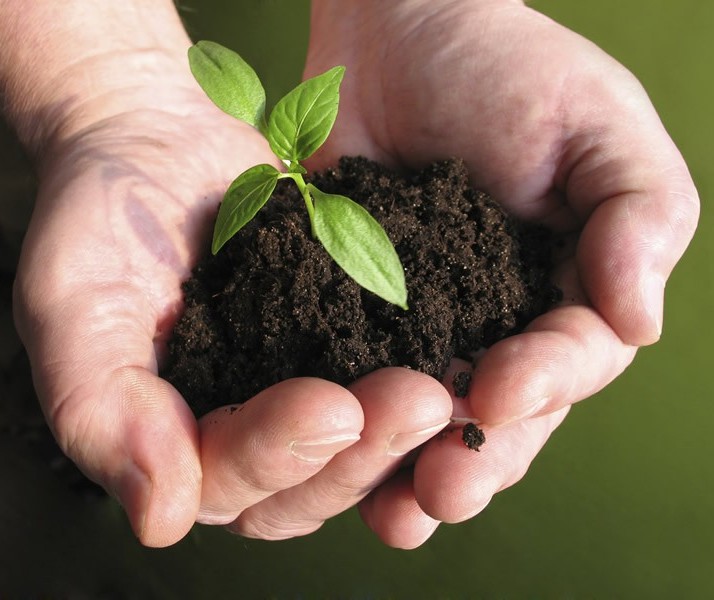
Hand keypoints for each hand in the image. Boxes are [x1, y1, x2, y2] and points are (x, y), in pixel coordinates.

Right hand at [9, 15, 454, 546]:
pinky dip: (427, 372)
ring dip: (407, 429)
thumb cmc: (102, 215)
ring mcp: (299, 385)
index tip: (332, 407)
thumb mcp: (76, 304)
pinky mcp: (343, 339)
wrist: (157, 139)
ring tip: (449, 390)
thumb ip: (100, 409)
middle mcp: (244, 429)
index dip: (280, 454)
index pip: (229, 479)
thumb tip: (159, 517)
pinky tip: (471, 361)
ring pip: (360, 444)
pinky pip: (386, 370)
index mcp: (176, 438)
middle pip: (310, 482)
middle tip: (421, 402)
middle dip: (365, 450)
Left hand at [297, 0, 698, 546]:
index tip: (501, 391)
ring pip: (425, 419)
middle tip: (443, 489)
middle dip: (476, 457)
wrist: (399, 33)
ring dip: (409, 470)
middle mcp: (497, 326)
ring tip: (396, 510)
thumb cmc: (510, 68)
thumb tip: (641, 321)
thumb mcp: (598, 128)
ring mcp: (421, 328)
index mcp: (566, 294)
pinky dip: (344, 425)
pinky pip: (351, 381)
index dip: (544, 385)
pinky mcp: (350, 315)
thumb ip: (636, 219)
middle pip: (498, 417)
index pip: (570, 360)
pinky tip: (327, 464)